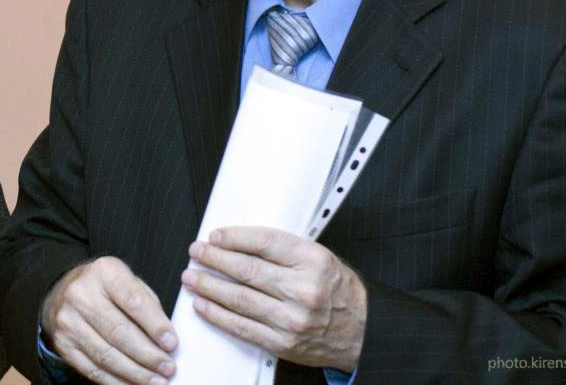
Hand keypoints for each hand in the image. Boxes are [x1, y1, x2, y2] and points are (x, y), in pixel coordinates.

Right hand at [41, 256, 177, 383]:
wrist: (65, 291)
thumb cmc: (108, 287)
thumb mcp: (130, 281)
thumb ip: (148, 305)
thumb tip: (166, 338)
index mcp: (105, 272)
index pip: (133, 301)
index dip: (154, 325)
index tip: (172, 343)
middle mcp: (82, 295)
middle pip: (118, 332)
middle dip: (147, 354)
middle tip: (168, 367)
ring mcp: (69, 322)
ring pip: (105, 355)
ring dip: (134, 372)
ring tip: (156, 381)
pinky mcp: (63, 345)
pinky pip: (91, 369)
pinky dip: (115, 381)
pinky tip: (133, 384)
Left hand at [181, 227, 366, 371]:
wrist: (360, 330)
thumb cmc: (338, 290)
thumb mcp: (320, 258)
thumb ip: (286, 250)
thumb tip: (243, 241)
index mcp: (313, 260)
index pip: (266, 242)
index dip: (236, 237)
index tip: (216, 235)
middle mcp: (303, 289)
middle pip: (248, 270)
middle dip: (216, 259)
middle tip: (197, 252)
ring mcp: (291, 319)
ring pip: (240, 299)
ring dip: (210, 286)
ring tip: (192, 277)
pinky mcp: (282, 343)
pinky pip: (242, 327)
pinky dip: (218, 315)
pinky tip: (204, 305)